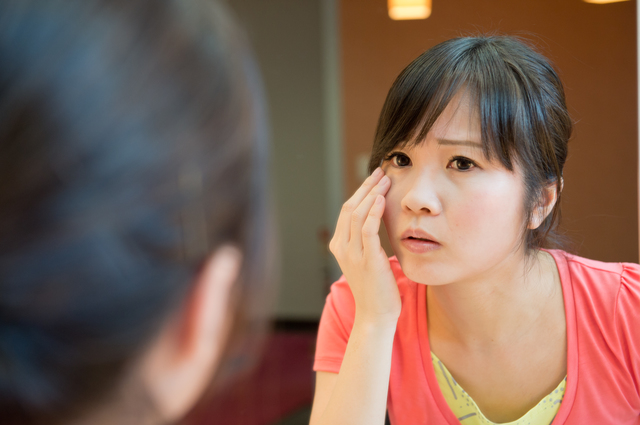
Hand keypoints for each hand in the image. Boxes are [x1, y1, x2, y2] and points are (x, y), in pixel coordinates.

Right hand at [329, 167, 400, 323]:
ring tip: (386, 180)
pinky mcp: (366, 259)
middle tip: (381, 172)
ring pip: (357, 214)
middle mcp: (341, 247)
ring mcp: (352, 253)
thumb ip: (368, 242)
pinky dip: (373, 211)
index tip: (375, 179)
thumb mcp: (367, 260)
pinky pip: (367, 229)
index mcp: (339, 246)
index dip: (361, 192)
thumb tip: (378, 221)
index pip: (347, 211)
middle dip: (366, 187)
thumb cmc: (376, 289)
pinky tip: (382, 199)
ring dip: (372, 194)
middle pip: (350, 208)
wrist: (375, 315)